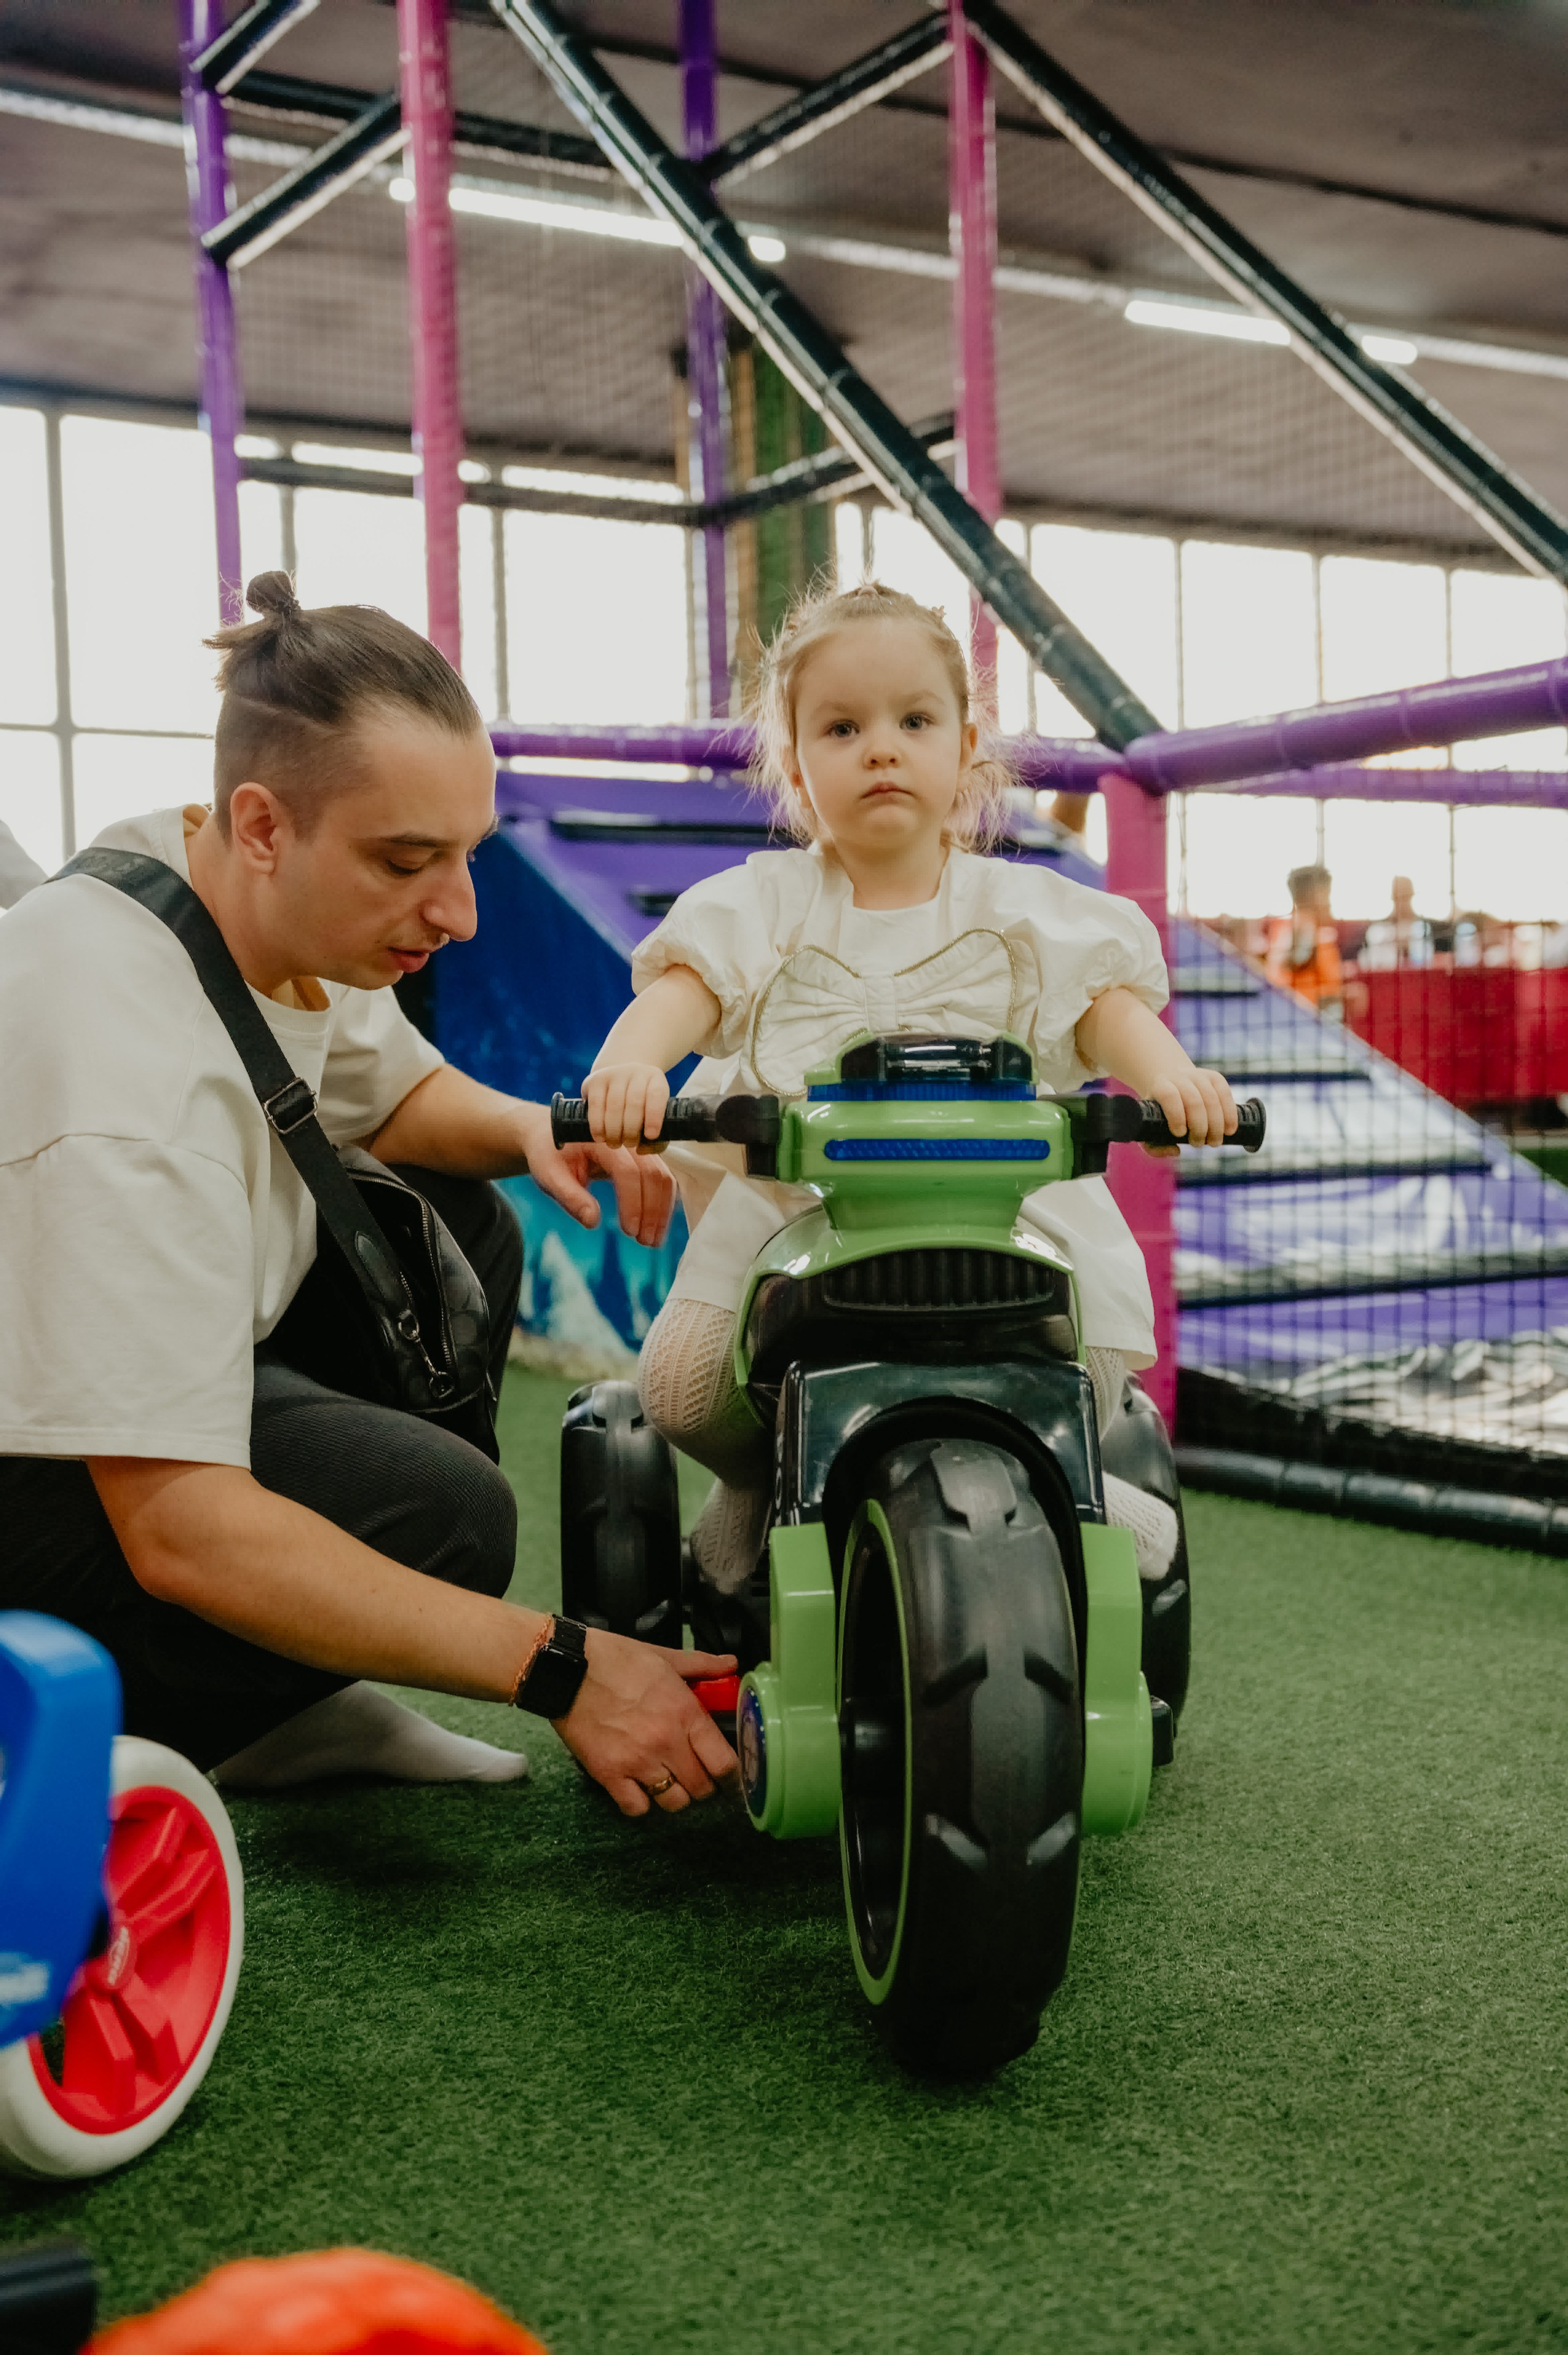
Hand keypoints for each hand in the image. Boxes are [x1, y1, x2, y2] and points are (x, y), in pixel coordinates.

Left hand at [516, 1103, 674, 1245]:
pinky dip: (662, 1203)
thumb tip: (592, 1222)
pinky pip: (661, 1178)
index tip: (630, 1231)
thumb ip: (570, 1197)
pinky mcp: (642, 1156)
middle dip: (652, 1211)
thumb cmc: (549, 1155)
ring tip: (652, 1239)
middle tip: (646, 1242)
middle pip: (652, 1173)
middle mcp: (624, 1139)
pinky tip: (656, 1225)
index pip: (627, 1171)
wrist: (551, 1134)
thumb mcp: (549, 1175)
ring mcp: (637, 1146)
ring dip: (662, 1210)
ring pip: (662, 1176)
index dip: (632, 1202)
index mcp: (600, 1139)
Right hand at [558, 1630, 739, 1815]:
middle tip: (695, 1774)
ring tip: (668, 1781)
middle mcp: (666, 1744)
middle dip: (703, 1785)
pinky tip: (638, 1786)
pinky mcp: (608, 1775)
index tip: (727, 1774)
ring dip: (675, 1795)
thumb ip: (703, 1665)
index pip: (724, 1763)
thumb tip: (733, 1664)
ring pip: (673, 1803)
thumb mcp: (665, 1657)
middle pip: (701, 1789)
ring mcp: (637, 1763)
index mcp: (685, 1714)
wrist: (567, 1669)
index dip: (731, 1774)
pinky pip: (636, 1808)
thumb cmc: (617, 1659)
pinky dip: (640, 1802)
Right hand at [584, 1061, 669, 1150]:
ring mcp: (614, 1073)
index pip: (657, 1095)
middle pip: (634, 1102)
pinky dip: (597, 1125)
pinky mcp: (595, 1080)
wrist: (618, 1076)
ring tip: (615, 1144)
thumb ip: (655, 1137)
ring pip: (614, 1105)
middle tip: (629, 1144)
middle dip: (631, 1130)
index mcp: (655, 1079)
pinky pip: (596, 1105)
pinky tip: (600, 1137)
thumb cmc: (640, 1104)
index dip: (654, 1116)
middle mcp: (636, 1072)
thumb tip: (641, 1150)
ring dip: (614, 1131)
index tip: (650, 1136)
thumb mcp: (653, 1114)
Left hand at [1143, 1065, 1237, 1155]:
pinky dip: (1230, 1115)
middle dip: (1199, 1127)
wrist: (1170, 1079)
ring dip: (1216, 1125)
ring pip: (1212, 1099)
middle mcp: (1180, 1078)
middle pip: (1194, 1101)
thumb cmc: (1160, 1110)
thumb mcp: (1149, 1124)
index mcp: (1160, 1086)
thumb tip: (1176, 1151)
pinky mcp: (1215, 1077)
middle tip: (1198, 1144)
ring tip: (1214, 1142)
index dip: (1176, 1116)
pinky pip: (1225, 1094)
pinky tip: (1229, 1130)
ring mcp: (1199, 1076)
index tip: (1180, 1134)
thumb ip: (1154, 1145)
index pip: (1169, 1096)